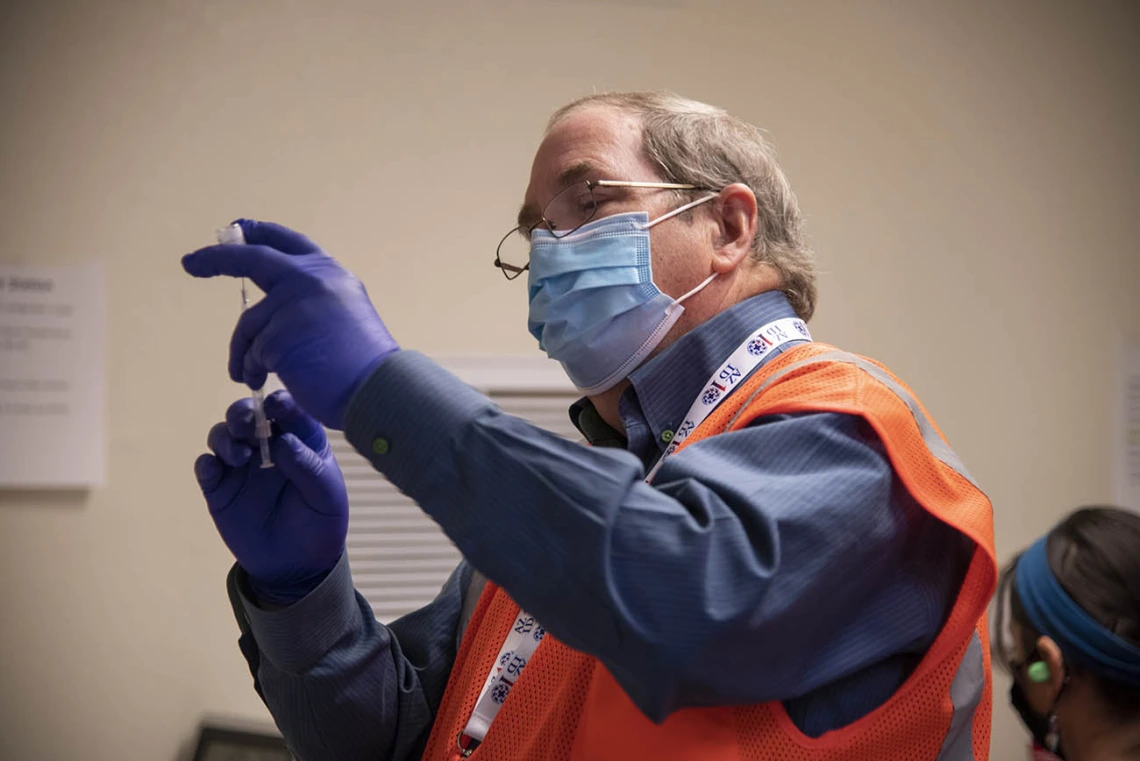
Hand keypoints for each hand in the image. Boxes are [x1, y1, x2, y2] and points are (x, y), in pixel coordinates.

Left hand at [182, 219, 398, 429]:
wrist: (379, 389)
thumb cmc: (363, 363)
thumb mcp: (343, 312)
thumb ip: (311, 299)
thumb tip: (269, 306)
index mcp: (329, 272)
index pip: (286, 243)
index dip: (258, 233)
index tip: (237, 229)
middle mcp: (310, 279)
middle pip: (251, 258)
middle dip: (217, 258)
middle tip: (191, 263)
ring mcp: (293, 305)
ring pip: (248, 323)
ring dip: (243, 351)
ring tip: (248, 374)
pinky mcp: (279, 336)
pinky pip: (251, 352)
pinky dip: (252, 369)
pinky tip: (263, 381)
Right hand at [194, 390, 348, 604]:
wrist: (297, 566)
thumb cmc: (320, 525)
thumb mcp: (327, 498)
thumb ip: (309, 468)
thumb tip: (283, 441)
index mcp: (300, 440)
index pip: (288, 411)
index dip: (280, 403)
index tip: (275, 405)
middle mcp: (268, 446)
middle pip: (249, 415)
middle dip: (243, 413)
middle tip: (245, 424)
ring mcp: (241, 465)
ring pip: (223, 435)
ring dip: (225, 437)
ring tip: (239, 456)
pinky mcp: (220, 488)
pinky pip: (206, 467)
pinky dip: (206, 463)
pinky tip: (213, 470)